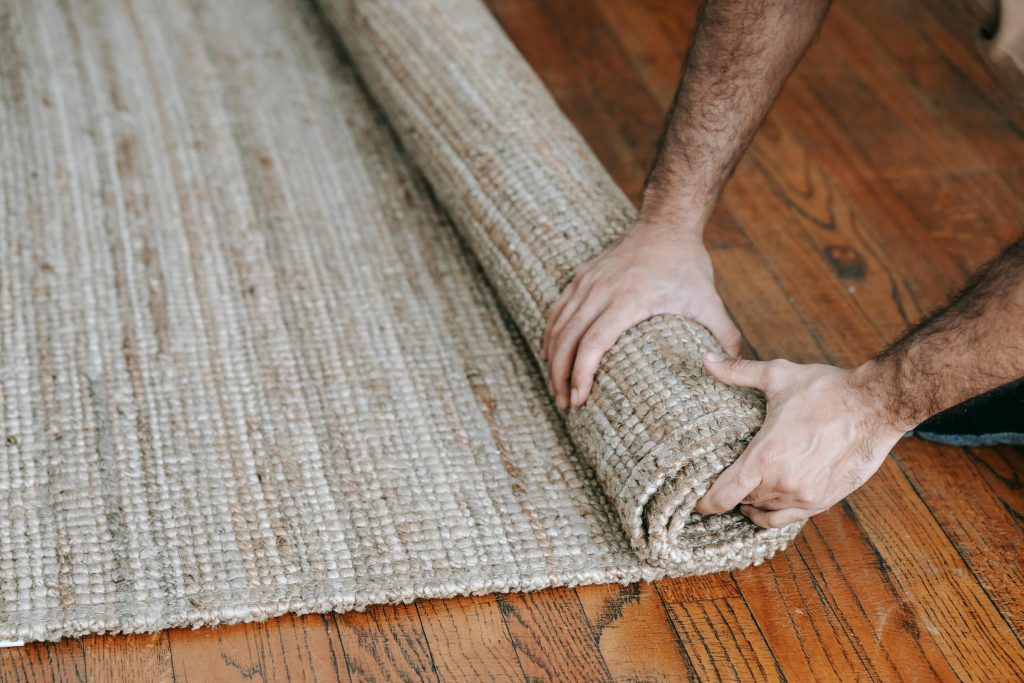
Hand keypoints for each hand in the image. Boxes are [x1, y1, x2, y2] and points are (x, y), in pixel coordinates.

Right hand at [543, 225, 740, 410]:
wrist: (666, 223)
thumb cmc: (687, 264)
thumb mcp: (709, 300)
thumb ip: (724, 335)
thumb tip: (733, 369)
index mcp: (628, 300)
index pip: (593, 342)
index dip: (581, 373)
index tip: (580, 397)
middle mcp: (600, 291)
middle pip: (567, 339)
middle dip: (561, 376)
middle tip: (566, 404)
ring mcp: (587, 283)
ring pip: (557, 327)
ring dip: (551, 360)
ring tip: (556, 388)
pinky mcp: (581, 278)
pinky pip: (557, 312)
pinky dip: (550, 336)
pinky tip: (550, 355)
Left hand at [694, 354, 905, 527]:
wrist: (875, 405)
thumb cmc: (826, 390)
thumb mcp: (778, 376)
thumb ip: (738, 372)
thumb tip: (706, 358)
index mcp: (765, 456)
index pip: (724, 495)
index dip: (705, 503)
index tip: (696, 503)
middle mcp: (783, 482)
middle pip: (743, 501)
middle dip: (731, 495)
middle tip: (720, 487)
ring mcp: (805, 495)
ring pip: (766, 511)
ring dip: (753, 503)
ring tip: (744, 493)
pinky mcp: (825, 500)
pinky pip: (790, 519)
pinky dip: (774, 513)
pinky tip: (768, 502)